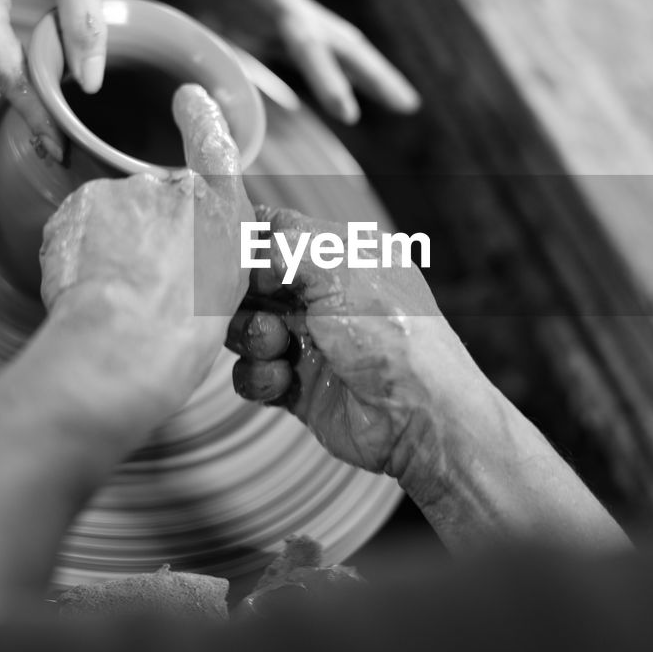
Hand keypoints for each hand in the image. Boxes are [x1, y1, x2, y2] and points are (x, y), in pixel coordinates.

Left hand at [41, 84, 252, 409]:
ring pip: (110, 215)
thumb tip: (186, 248)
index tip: (189, 98)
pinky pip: (75, 229)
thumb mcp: (223, 294)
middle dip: (145, 230)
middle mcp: (171, 187)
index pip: (212, 142)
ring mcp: (121, 192)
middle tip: (145, 284)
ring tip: (116, 296)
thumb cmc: (182, 334)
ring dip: (109, 244)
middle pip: (151, 199)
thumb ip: (208, 252)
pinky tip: (88, 290)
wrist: (127, 343)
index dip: (200, 117)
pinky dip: (77, 254)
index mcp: (219, 209)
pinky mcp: (76, 207)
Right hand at [142, 0, 420, 124]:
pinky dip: (334, 58)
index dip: (329, 81)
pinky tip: (352, 68)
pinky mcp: (268, 20)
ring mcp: (270, 27)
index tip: (349, 115)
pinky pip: (310, 44)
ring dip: (359, 74)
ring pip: (324, 52)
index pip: (309, 48)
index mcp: (273, 5)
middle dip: (372, 80)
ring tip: (397, 96)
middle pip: (332, 55)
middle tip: (410, 106)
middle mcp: (272, 25)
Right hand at [227, 206, 470, 486]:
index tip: (235, 255)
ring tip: (277, 346)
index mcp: (342, 257)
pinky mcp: (297, 385)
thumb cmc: (393, 337)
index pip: (280, 232)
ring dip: (251, 337)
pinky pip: (253, 374)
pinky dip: (260, 377)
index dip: (250, 241)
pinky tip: (283, 380)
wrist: (417, 419)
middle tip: (261, 306)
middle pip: (251, 282)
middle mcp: (324, 296)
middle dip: (244, 296)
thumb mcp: (341, 272)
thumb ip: (288, 246)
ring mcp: (309, 341)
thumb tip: (252, 243)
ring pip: (246, 328)